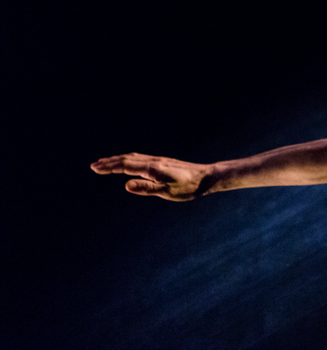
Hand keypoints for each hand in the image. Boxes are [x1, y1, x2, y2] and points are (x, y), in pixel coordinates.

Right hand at [91, 153, 215, 200]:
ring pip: (134, 157)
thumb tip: (126, 185)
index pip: (126, 166)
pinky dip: (129, 159)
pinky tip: (129, 163)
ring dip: (118, 159)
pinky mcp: (164, 162)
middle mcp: (154, 161)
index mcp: (152, 168)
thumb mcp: (168, 192)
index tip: (95, 168)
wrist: (208, 176)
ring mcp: (159, 160)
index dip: (109, 167)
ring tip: (106, 163)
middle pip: (127, 159)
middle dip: (110, 162)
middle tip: (94, 165)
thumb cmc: (190, 187)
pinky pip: (141, 158)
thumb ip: (146, 189)